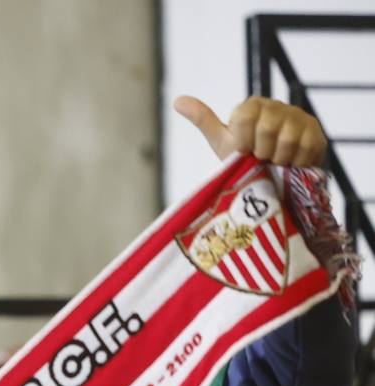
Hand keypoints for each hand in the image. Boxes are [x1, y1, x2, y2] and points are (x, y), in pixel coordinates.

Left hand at [174, 95, 326, 166]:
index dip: (244, 142)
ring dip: (278, 159)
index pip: (244, 119)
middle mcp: (277, 106)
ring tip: (275, 161)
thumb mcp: (222, 141)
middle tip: (261, 159)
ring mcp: (299, 117)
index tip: (245, 150)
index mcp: (252, 106)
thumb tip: (177, 100)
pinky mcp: (316, 132)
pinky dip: (295, 162)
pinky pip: (305, 148)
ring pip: (287, 139)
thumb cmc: (245, 158)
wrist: (276, 178)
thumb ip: (203, 120)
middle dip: (261, 152)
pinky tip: (290, 163)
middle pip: (266, 129)